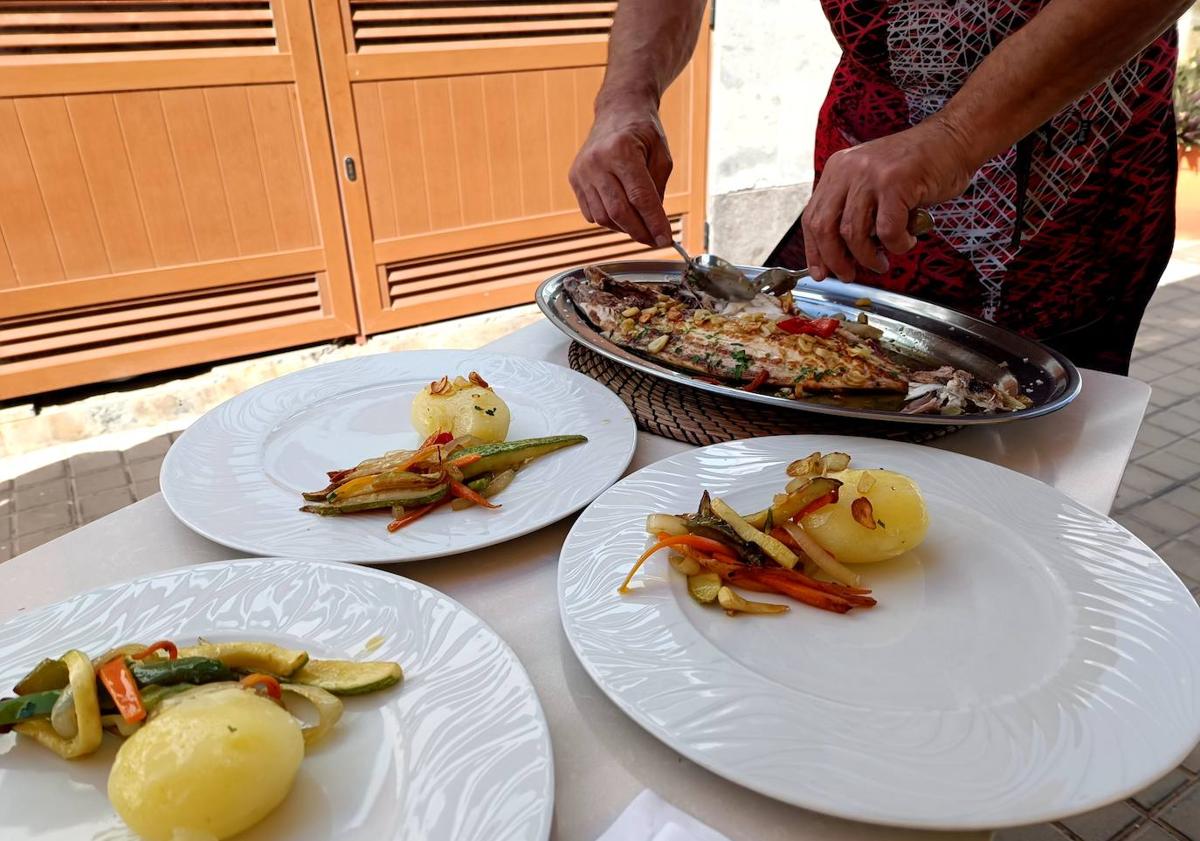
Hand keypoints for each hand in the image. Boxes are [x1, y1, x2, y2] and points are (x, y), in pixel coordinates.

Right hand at [569, 95, 673, 246]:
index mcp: (622, 150)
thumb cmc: (643, 131)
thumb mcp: (662, 156)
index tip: (665, 239)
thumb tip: (654, 224)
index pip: (640, 197)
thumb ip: (658, 190)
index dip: (654, 223)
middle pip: (619, 211)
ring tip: (640, 227)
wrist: (617, 110)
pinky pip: (591, 212)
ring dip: (624, 228)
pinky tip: (622, 215)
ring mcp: (582, 171)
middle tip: (654, 240)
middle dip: (640, 232)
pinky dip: (609, 220)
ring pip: (604, 216)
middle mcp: (597, 161)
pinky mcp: (574, 178)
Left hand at [802, 118, 976, 280]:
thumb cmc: (919, 167)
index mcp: (838, 169)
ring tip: (882, 262)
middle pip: (824, 227)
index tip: (820, 272)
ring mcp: (871, 175)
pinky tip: (907, 240)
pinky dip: (897, 244)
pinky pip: (888, 230)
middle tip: (849, 275)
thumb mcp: (873, 182)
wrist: (955, 138)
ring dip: (868, 257)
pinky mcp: (896, 182)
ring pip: (854, 233)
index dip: (814, 251)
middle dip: (835, 260)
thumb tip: (839, 253)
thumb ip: (855, 209)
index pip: (812, 217)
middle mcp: (849, 169)